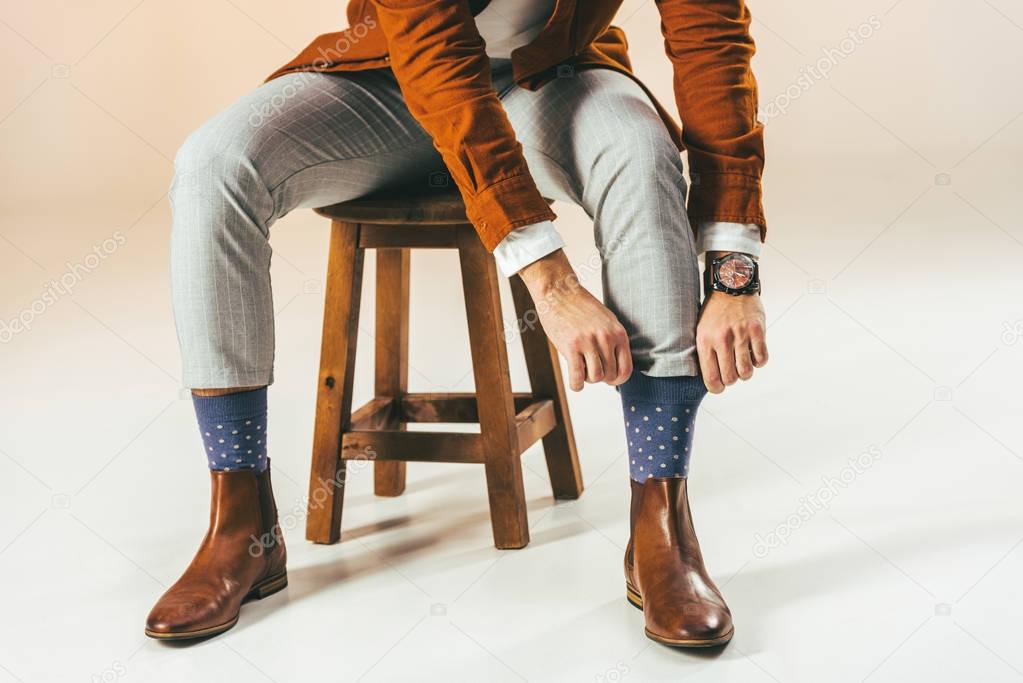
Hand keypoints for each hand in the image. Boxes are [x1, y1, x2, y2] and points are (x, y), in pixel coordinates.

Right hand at [518, 249, 631, 390]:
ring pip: (595, 378)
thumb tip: (617, 368)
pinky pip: (577, 377)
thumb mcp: (607, 321)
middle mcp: (606, 338)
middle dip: (599, 377)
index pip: (626, 370)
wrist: (559, 292)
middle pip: (609, 376)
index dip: (617, 379)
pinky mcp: (571, 346)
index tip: (607, 378)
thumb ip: (614, 341)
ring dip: (587, 379)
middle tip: (589, 368)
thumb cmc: (581, 307)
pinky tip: (574, 381)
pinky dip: (576, 385)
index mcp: (618, 333)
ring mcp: (589, 342)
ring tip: (580, 367)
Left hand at [696, 291, 767, 392]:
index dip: (717, 388)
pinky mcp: (757, 330)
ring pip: (747, 372)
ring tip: (742, 363)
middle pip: (731, 378)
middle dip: (732, 380)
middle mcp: (723, 339)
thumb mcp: (700, 330)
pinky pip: (762, 358)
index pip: (711, 378)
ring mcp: (741, 335)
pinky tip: (753, 353)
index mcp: (705, 341)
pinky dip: (759, 361)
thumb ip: (705, 352)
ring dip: (746, 372)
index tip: (719, 386)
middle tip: (732, 372)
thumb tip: (711, 378)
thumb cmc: (714, 311)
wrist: (731, 284)